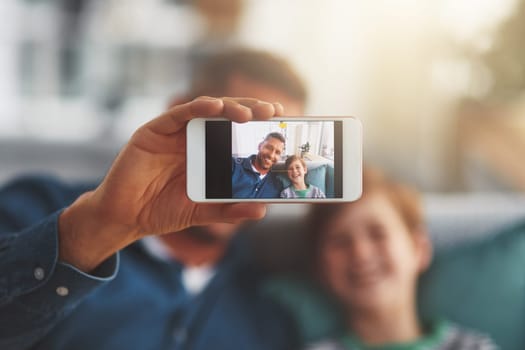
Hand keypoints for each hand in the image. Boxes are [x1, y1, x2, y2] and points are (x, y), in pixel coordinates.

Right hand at [59, 97, 283, 271]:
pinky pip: (178, 114)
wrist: (126, 218)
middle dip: (251, 111)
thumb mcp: (202, 212)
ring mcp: (174, 133)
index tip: (280, 122)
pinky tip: (215, 107)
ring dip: (230, 107)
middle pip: (226, 116)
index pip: (236, 132)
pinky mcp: (154, 131)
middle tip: (273, 111)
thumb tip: (261, 210)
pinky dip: (197, 108)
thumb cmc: (162, 211)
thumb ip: (229, 210)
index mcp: (206, 153)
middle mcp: (192, 138)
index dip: (257, 125)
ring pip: (205, 110)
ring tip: (251, 114)